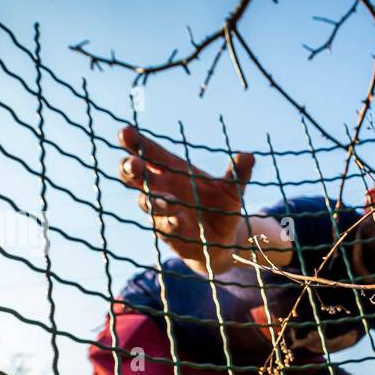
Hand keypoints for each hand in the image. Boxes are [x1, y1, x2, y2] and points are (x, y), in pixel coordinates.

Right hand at [116, 126, 254, 270]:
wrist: (224, 242)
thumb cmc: (221, 208)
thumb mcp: (233, 190)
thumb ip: (237, 174)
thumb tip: (249, 156)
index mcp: (172, 170)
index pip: (149, 153)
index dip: (135, 142)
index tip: (125, 132)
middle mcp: (162, 189)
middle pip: (135, 176)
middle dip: (130, 168)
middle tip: (133, 163)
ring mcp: (161, 212)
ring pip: (147, 202)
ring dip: (153, 199)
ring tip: (166, 197)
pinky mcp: (169, 233)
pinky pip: (165, 226)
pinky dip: (171, 221)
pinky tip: (178, 218)